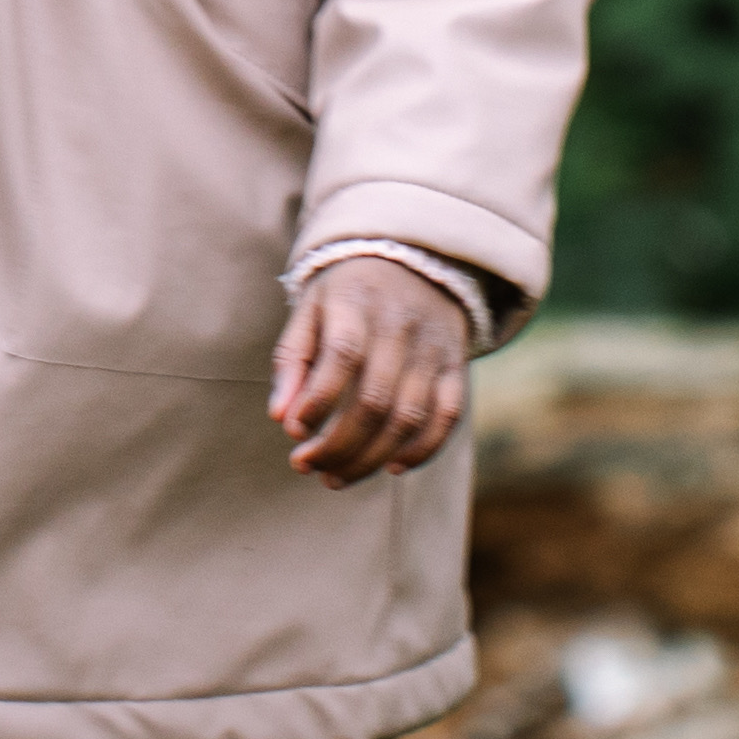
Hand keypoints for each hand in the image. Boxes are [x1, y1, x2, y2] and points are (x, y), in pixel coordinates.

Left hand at [271, 257, 474, 489]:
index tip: (294, 431)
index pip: (343, 356)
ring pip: (408, 417)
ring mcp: (433, 348)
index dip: (318, 400)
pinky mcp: (457, 366)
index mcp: (357, 303)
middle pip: (375, 400)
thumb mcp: (310, 310)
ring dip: (370, 459)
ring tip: (335, 477)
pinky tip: (391, 467)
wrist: (416, 261)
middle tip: (306, 467)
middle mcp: (401, 326)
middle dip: (337, 445)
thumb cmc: (348, 295)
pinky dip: (422, 450)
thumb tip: (281, 419)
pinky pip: (447, 416)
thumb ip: (292, 362)